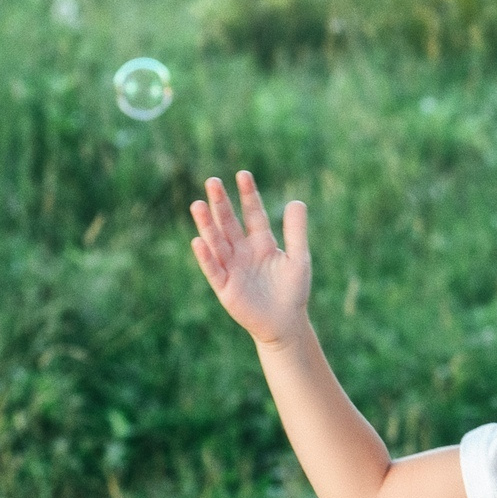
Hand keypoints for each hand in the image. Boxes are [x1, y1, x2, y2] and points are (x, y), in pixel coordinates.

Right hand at [190, 172, 312, 350]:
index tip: (243, 174)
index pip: (253, 214)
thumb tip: (296, 201)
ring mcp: (232, 268)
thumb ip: (296, 232)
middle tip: (212, 181)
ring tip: (197, 204)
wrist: (285, 323)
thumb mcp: (299, 258)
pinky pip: (214, 269)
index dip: (248, 195)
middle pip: (229, 223)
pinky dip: (206, 256)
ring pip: (217, 242)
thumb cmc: (293, 290)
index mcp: (261, 242)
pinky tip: (198, 240)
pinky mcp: (225, 287)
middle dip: (221, 204)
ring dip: (207, 225)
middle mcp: (243, 251)